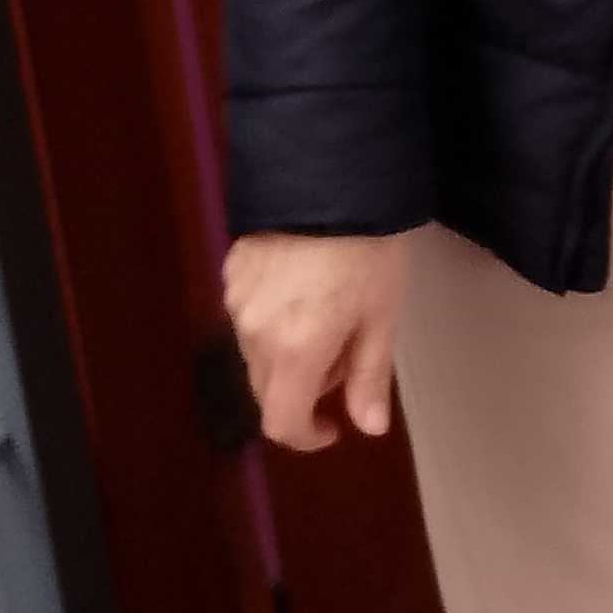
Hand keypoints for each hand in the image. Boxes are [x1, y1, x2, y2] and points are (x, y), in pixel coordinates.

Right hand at [222, 229, 423, 453]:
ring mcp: (237, 301)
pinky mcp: (231, 273)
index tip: (332, 427)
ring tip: (328, 311)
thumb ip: (370, 376)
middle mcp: (255, 333)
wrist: (331, 175)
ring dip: (287, 354)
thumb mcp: (381, 315)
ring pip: (256, 354)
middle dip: (305, 390)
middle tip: (344, 352)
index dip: (306, 436)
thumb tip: (368, 426)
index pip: (280, 422)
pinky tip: (304, 287)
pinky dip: (273, 321)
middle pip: (267, 390)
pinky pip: (248, 317)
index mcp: (295, 351)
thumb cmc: (367, 247)